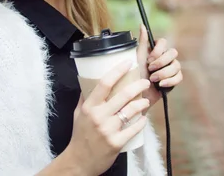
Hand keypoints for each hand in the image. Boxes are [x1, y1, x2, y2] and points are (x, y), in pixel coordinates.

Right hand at [67, 60, 150, 175]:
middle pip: (123, 95)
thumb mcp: (78, 114)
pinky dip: (141, 122)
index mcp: (89, 107)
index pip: (104, 83)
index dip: (118, 70)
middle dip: (138, 86)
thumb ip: (85, 98)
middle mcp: (99, 116)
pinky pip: (134, 128)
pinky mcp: (116, 142)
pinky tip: (143, 118)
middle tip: (145, 82)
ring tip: (146, 101)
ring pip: (131, 110)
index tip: (128, 63)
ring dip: (142, 103)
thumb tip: (90, 81)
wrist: (79, 161)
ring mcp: (108, 130)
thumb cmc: (79, 135)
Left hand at [137, 25, 182, 111]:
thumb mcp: (137, 58)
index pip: (164, 42)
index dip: (158, 50)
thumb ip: (142, 42)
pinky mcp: (173, 80)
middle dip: (162, 62)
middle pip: (173, 53)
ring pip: (177, 65)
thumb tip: (142, 25)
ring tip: (153, 80)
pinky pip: (179, 77)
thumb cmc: (134, 75)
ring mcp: (170, 68)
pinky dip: (170, 81)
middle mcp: (164, 57)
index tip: (149, 59)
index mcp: (155, 50)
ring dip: (164, 73)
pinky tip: (161, 85)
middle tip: (150, 70)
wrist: (136, 95)